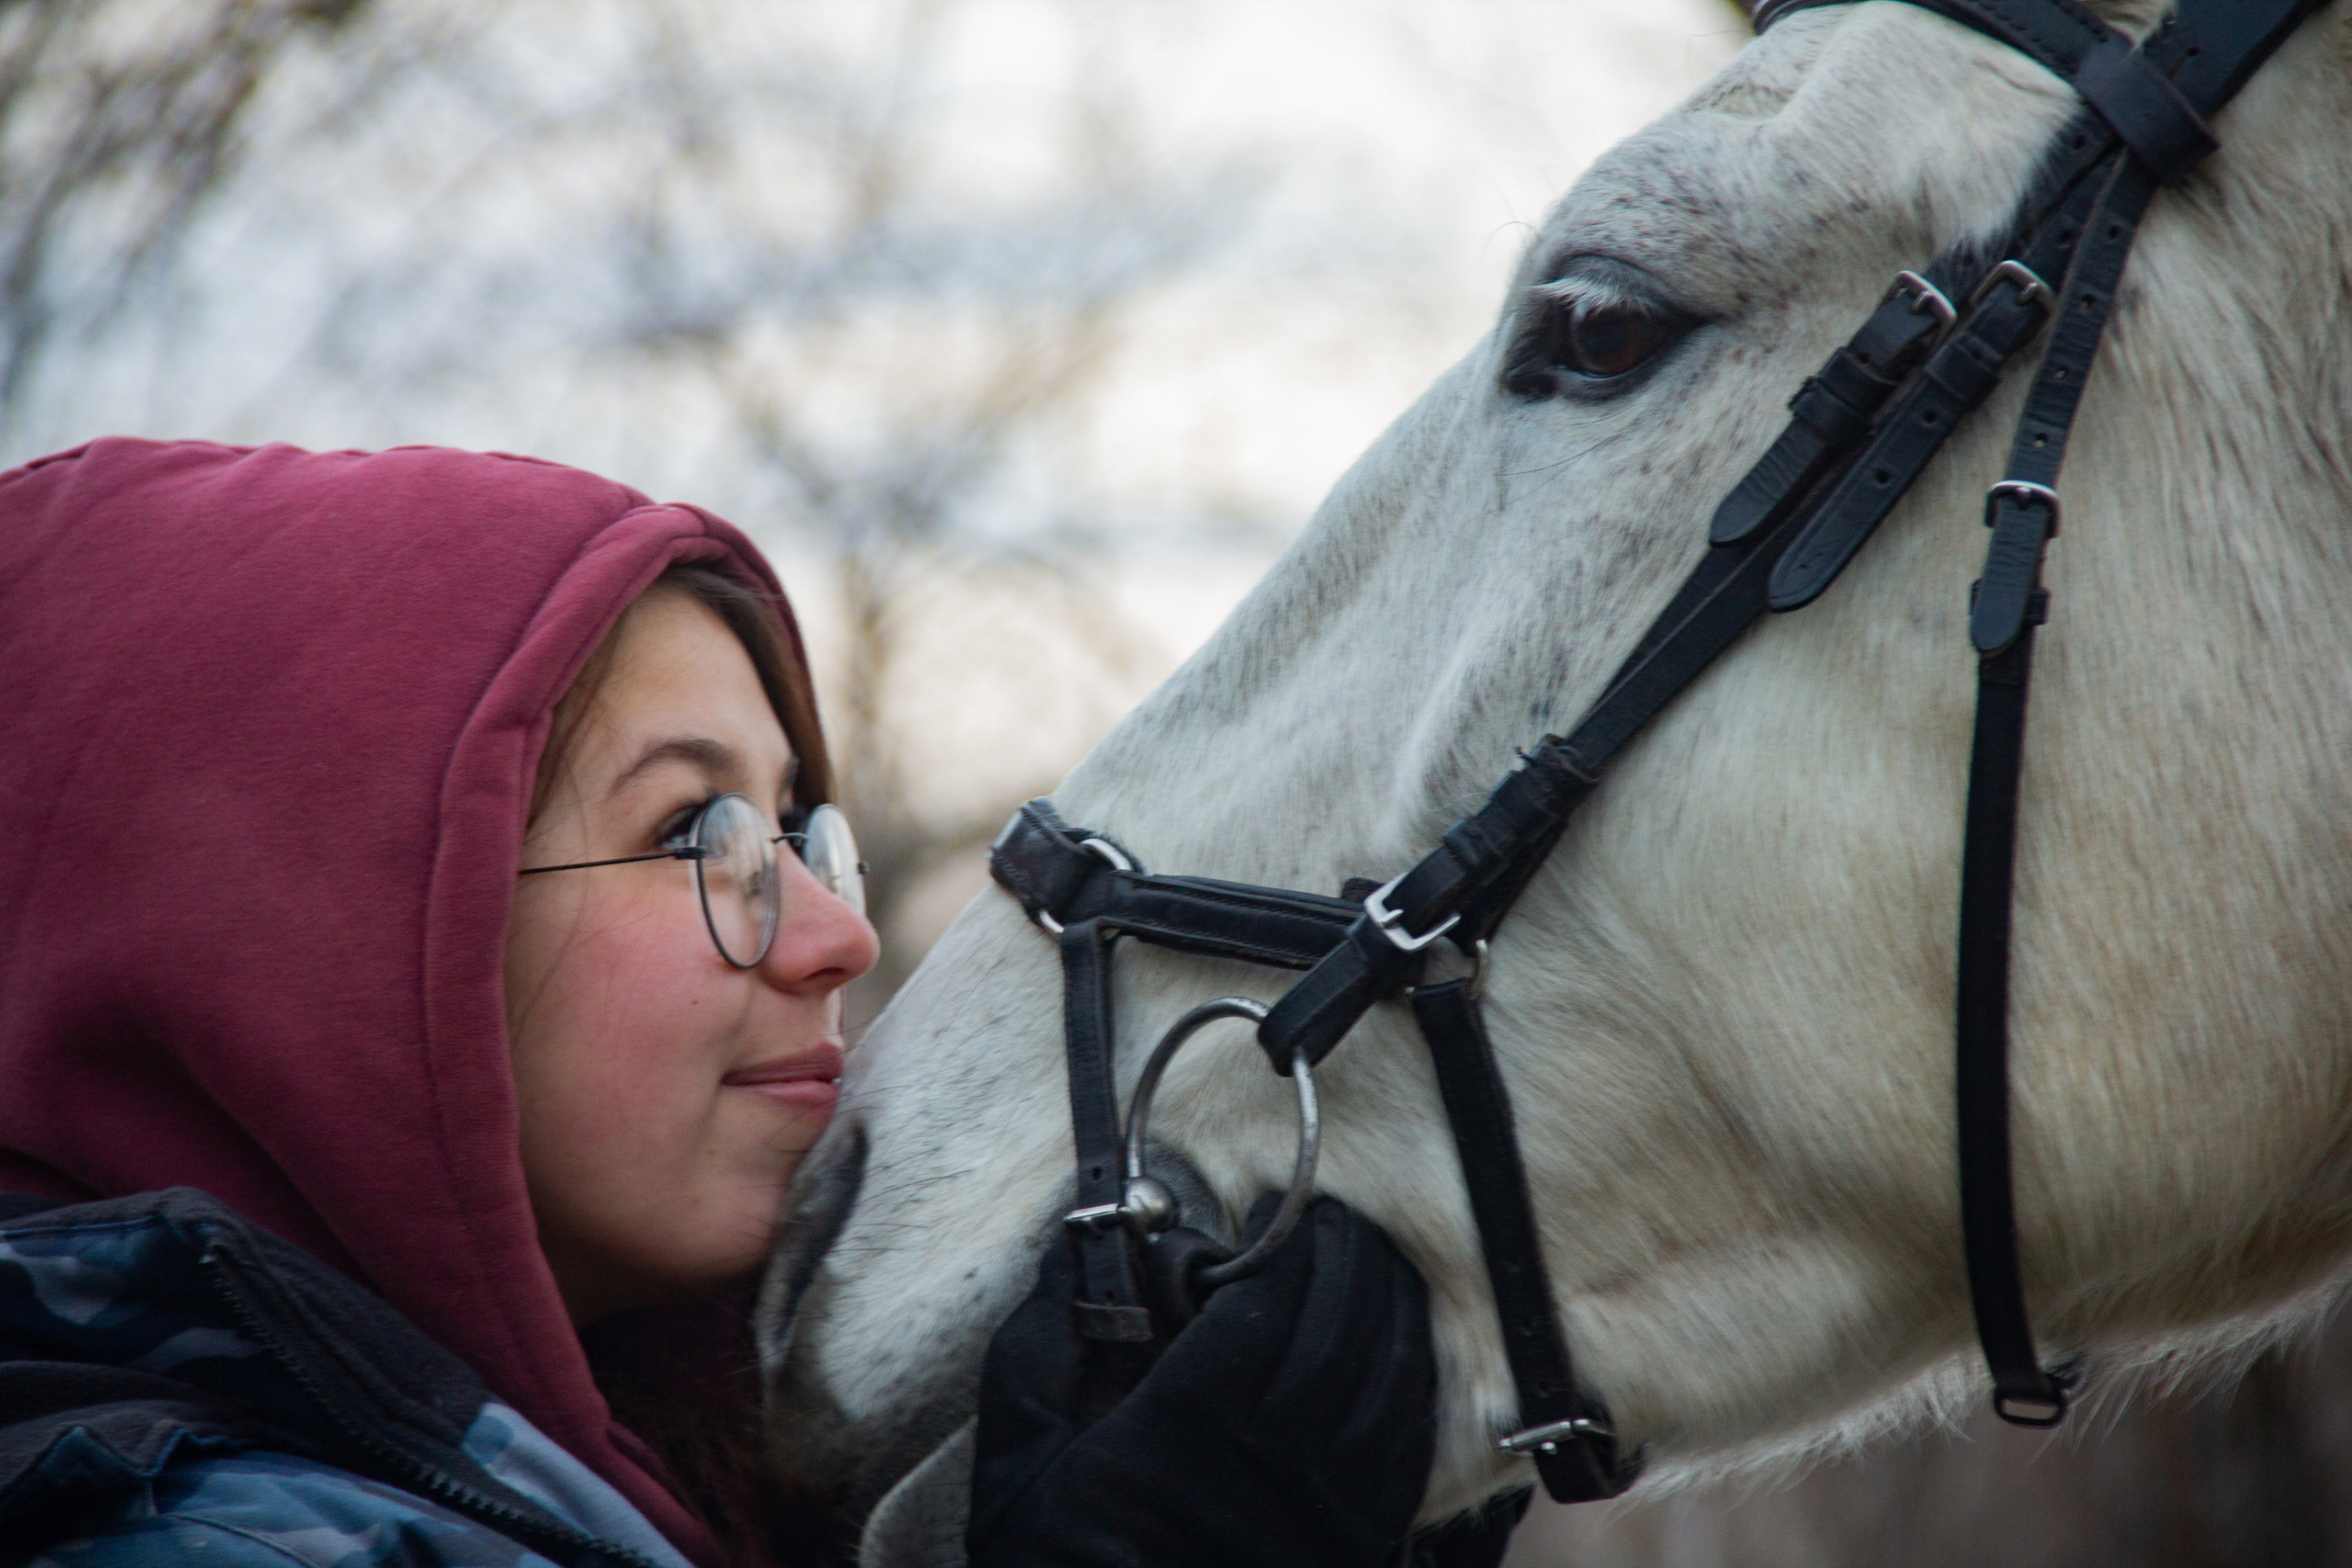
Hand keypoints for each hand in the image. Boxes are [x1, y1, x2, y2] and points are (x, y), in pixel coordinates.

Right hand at [968, 1194, 1437, 1567]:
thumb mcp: (1018, 1460)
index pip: (1264, 1310)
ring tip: (1372, 1265)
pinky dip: (1411, 1387)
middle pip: (1341, 1335)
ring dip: (1392, 1311)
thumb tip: (1072, 1254)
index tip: (1280, 1205)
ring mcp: (1323, 1523)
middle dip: (1347, 1260)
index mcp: (1181, 1440)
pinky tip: (1397, 1351)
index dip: (1284, 1245)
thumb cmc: (1056, 1565)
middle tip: (1334, 1218)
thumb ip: (1042, 1346)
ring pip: (1389, 1388)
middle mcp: (1268, 1477)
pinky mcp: (1355, 1555)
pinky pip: (1406, 1455)